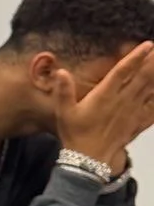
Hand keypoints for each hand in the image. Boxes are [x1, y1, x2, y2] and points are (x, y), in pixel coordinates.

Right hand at [53, 42, 153, 168]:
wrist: (88, 160)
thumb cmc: (76, 134)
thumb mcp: (64, 112)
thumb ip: (63, 91)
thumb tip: (61, 72)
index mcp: (104, 96)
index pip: (123, 71)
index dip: (135, 57)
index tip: (147, 45)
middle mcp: (122, 102)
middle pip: (142, 77)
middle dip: (152, 62)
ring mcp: (132, 113)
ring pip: (149, 90)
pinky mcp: (136, 123)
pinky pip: (152, 109)